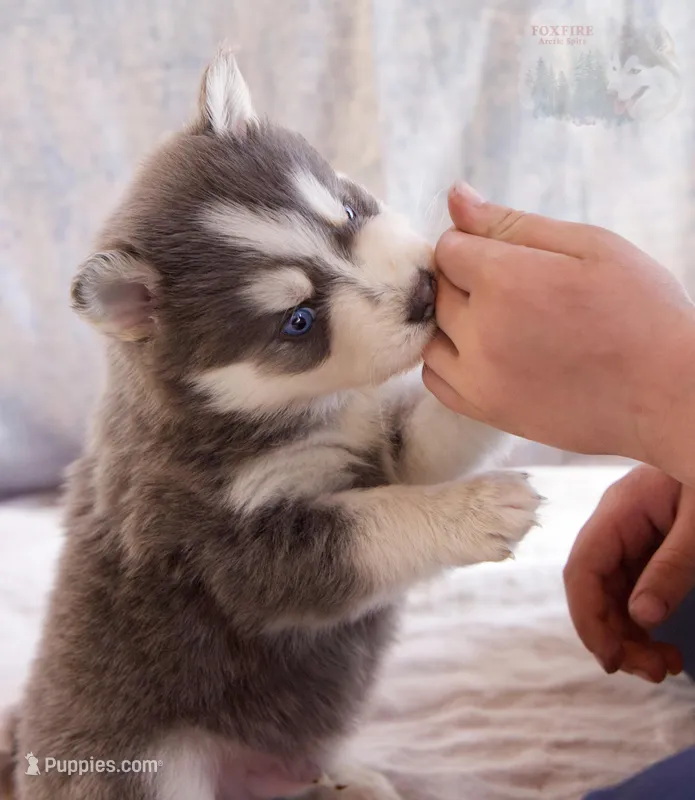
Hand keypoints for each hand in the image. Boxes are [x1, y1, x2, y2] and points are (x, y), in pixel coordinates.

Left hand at [423, 183, 694, 480]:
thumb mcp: (589, 247)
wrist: (666, 394)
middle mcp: (481, 331)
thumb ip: (513, 223)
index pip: (449, 247)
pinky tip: (486, 353)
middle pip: (438, 289)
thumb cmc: (639, 312)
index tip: (508, 257)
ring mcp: (479, 377)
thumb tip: (455, 197)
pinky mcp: (485, 410)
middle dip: (465, 280)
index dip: (475, 244)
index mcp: (505, 280)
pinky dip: (449, 362)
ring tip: (501, 322)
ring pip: (430, 335)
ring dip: (453, 322)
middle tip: (515, 289)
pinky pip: (435, 380)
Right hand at [563, 465, 694, 681]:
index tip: (612, 660)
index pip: (582, 570)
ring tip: (665, 666)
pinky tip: (664, 645)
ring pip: (611, 595)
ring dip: (630, 636)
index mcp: (618, 513)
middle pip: (594, 589)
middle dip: (615, 636)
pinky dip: (643, 622)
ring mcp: (629, 536)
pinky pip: (631, 589)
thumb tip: (642, 618)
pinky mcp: (646, 545)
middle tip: (654, 672)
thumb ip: (673, 567)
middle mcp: (614, 526)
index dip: (588, 619)